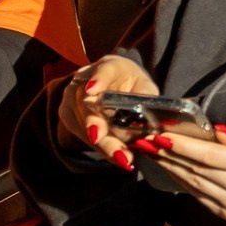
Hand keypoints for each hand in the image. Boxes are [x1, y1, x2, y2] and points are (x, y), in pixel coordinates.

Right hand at [57, 55, 158, 172]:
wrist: (111, 88)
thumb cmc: (132, 86)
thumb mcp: (144, 87)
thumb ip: (147, 98)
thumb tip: (157, 120)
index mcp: (111, 67)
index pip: (104, 70)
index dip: (98, 79)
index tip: (92, 90)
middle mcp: (85, 80)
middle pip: (87, 104)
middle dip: (98, 126)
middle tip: (108, 142)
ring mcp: (72, 99)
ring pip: (84, 123)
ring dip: (104, 144)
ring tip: (123, 158)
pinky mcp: (69, 116)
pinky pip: (84, 134)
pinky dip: (103, 148)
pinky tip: (117, 158)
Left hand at [136, 124, 225, 222]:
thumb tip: (215, 131)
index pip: (213, 156)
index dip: (185, 146)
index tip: (163, 135)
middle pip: (199, 169)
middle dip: (170, 154)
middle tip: (147, 140)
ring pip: (194, 182)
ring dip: (169, 166)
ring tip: (152, 150)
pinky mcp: (225, 212)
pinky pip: (196, 194)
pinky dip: (179, 178)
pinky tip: (168, 165)